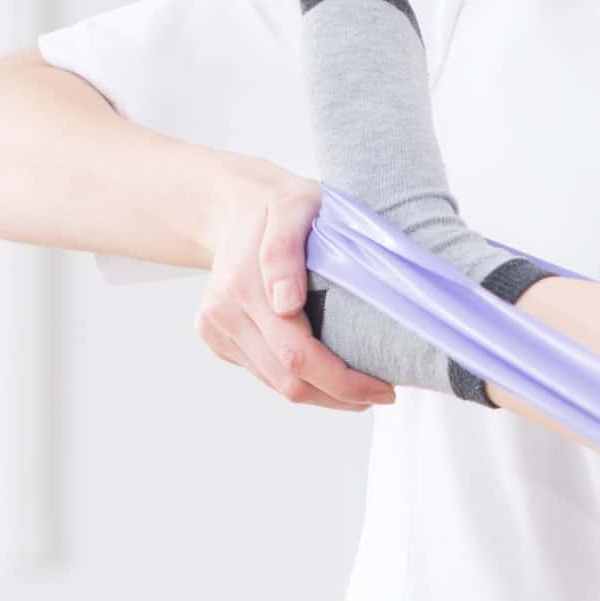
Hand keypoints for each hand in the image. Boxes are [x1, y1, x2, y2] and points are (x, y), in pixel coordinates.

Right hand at [195, 165, 393, 410]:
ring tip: (362, 388)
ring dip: (324, 394)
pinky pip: (266, 376)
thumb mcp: (294, 206)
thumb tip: (285, 304)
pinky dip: (302, 380)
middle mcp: (223, 312)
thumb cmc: (279, 204)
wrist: (232, 206)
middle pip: (289, 380)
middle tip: (382, 393)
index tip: (383, 387)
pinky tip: (328, 370)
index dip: (344, 382)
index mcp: (243, 285)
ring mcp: (216, 329)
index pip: (298, 356)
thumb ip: (285, 249)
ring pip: (278, 385)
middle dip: (341, 395)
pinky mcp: (216, 339)